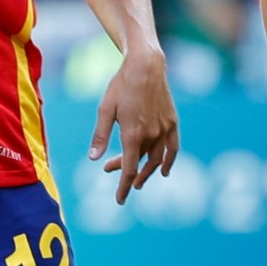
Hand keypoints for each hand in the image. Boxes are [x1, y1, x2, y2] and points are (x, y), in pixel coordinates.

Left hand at [88, 49, 179, 204]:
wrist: (146, 65)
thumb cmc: (121, 85)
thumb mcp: (105, 109)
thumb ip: (100, 136)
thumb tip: (93, 159)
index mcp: (133, 134)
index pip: (128, 169)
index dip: (123, 187)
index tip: (119, 200)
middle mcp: (152, 135)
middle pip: (140, 164)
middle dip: (127, 174)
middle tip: (111, 172)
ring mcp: (164, 129)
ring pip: (157, 159)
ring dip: (146, 171)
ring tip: (137, 179)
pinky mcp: (172, 122)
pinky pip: (173, 148)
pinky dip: (169, 161)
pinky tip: (165, 171)